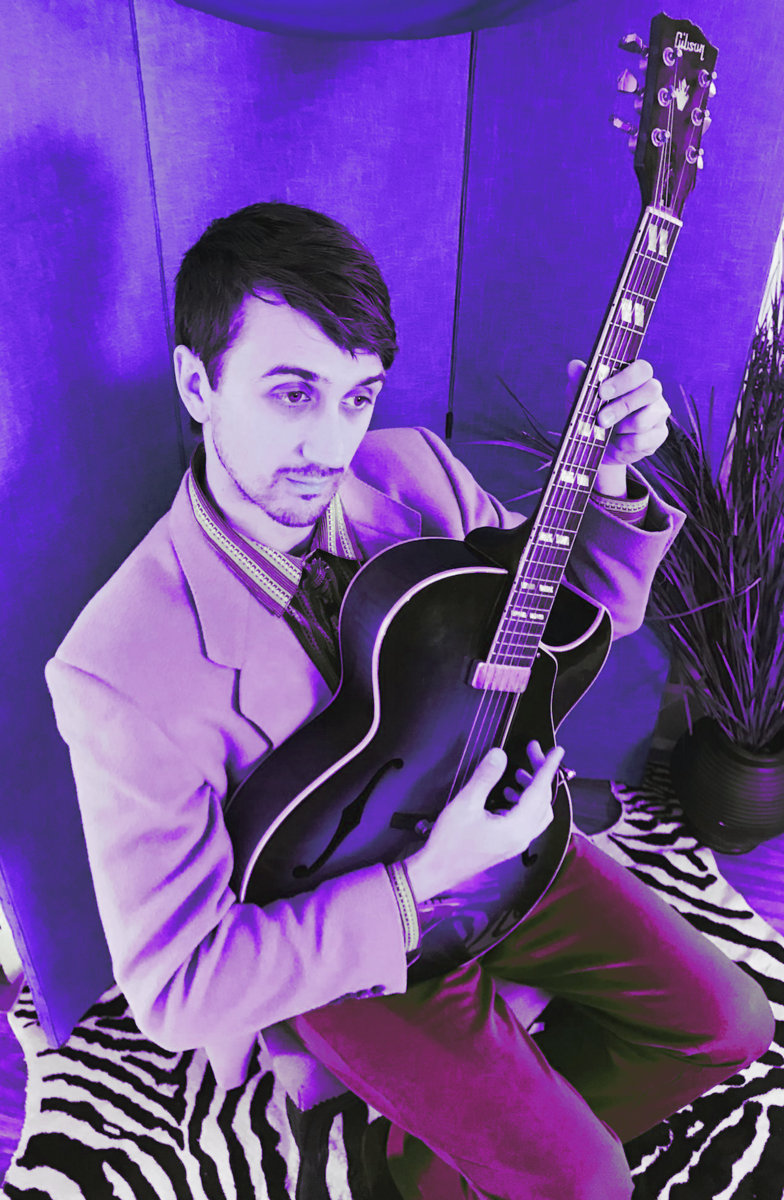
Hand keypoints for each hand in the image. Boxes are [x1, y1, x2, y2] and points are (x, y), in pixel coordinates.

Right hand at [404, 741, 563, 903]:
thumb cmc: (449, 844)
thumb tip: (499, 756)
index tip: (556, 751)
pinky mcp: (509, 844)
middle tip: (531, 753)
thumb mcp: (465, 803)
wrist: (437, 870)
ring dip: (532, 789)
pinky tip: (507, 794)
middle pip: (542, 800)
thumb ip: (485, 777)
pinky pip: (527, 820)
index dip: (548, 767)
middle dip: (539, 774)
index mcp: (515, 828)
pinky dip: (523, 802)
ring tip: (518, 773)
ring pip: (537, 811)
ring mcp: (516, 843)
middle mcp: (521, 837)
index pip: (539, 790)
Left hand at [566, 358, 669, 494]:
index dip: (624, 380)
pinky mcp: (658, 435)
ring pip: (643, 420)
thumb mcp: (581, 397)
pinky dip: (623, 444)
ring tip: (607, 431)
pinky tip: (616, 442)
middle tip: (600, 419)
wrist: (595, 445)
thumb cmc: (592, 414)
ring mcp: (658, 413)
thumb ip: (580, 380)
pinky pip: (641, 441)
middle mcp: (652, 392)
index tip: (602, 392)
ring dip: (620, 428)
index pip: (642, 369)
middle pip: (651, 390)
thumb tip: (574, 366)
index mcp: (636, 377)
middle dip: (623, 406)